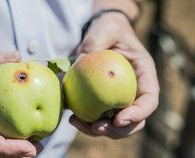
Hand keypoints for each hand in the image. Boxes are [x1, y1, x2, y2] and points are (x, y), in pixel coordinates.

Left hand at [69, 12, 158, 138]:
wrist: (104, 33)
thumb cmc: (109, 29)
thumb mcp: (104, 30)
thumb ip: (93, 44)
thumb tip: (78, 66)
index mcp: (144, 75)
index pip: (149, 100)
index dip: (138, 114)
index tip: (118, 119)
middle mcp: (135, 90)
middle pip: (135, 120)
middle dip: (117, 130)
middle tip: (96, 128)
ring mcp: (120, 98)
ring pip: (116, 124)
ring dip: (98, 130)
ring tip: (76, 122)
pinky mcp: (105, 100)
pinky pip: (99, 116)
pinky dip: (87, 121)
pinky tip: (72, 117)